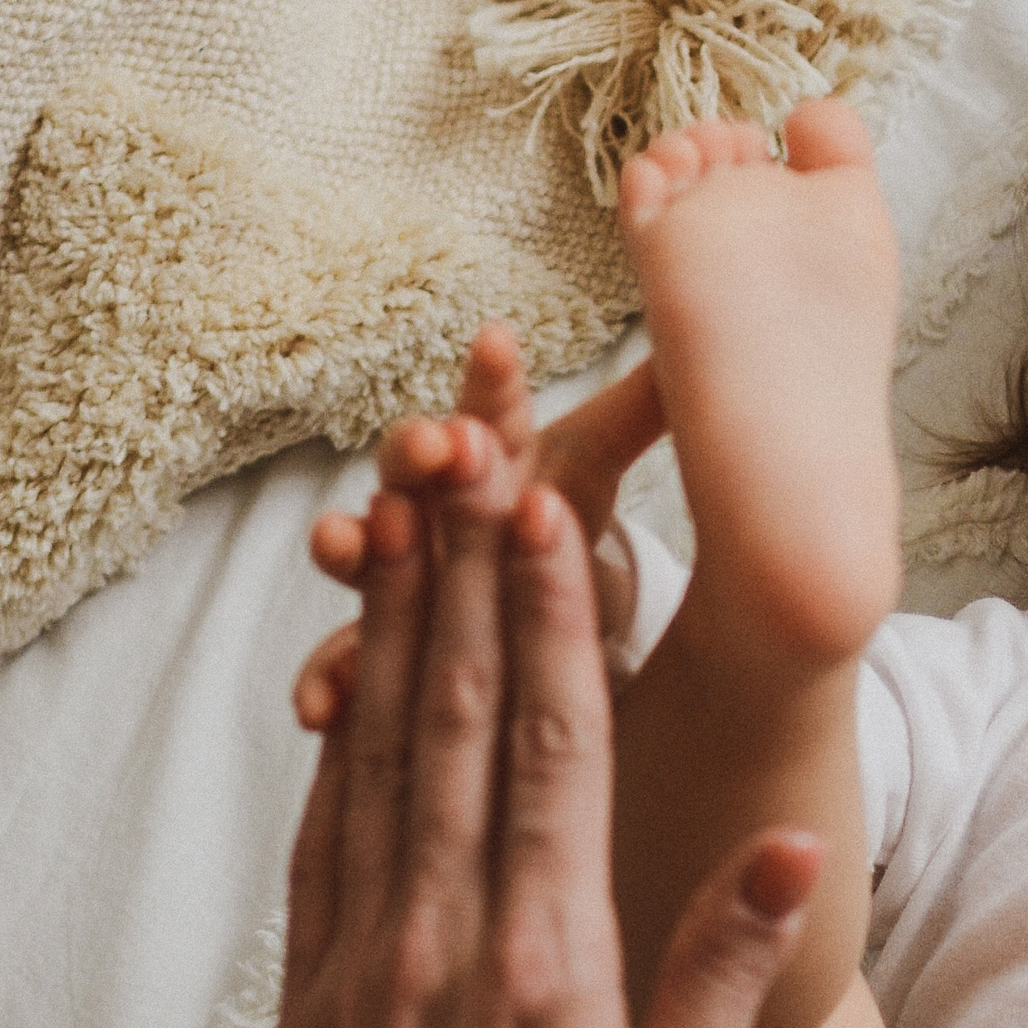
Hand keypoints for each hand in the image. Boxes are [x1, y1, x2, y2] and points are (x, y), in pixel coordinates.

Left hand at [193, 458, 819, 1027]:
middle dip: (463, 566)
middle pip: (452, 715)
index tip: (548, 501)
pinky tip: (353, 659)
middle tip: (467, 437)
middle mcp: (444, 940)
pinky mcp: (315, 992)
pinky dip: (344, 731)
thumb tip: (786, 849)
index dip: (548, 617)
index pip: (550, 752)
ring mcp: (364, 958)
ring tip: (407, 503)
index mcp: (546, 970)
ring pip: (377, 751)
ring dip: (395, 618)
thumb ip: (718, 981)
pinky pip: (327, 830)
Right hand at [300, 324, 666, 722]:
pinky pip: (347, 666)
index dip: (494, 379)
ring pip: (366, 561)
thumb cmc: (549, 524)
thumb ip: (640, 408)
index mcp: (488, 459)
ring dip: (352, 547)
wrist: (512, 609)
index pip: (492, 409)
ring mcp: (397, 576)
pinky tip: (322, 705)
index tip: (502, 341)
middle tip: (437, 443)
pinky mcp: (380, 653)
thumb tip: (704, 322)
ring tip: (339, 543)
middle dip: (418, 454)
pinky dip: (329, 681)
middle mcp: (431, 508)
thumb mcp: (595, 468)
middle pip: (417, 472)